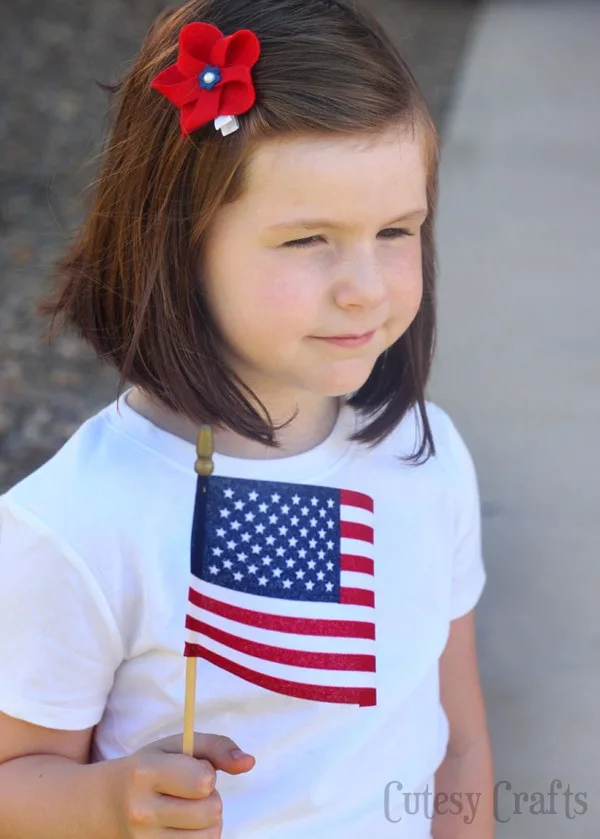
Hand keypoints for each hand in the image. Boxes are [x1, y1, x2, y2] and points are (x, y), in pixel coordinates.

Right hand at [109, 732, 254, 836]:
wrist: (101, 805)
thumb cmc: (147, 769)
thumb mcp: (174, 746)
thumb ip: (216, 747)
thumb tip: (249, 762)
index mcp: (145, 773)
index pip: (204, 780)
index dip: (207, 773)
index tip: (192, 771)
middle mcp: (141, 811)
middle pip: (212, 811)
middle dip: (209, 798)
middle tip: (187, 793)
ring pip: (210, 836)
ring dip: (207, 822)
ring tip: (186, 811)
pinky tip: (183, 829)